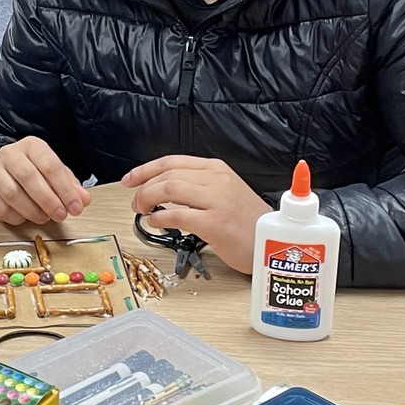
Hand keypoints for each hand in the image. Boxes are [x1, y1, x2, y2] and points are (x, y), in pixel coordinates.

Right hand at [0, 136, 90, 224]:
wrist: (5, 170)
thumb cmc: (35, 172)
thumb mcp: (56, 174)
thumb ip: (71, 186)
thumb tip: (83, 200)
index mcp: (31, 145)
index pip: (51, 166)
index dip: (65, 190)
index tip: (75, 207)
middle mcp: (9, 154)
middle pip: (29, 177)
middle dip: (48, 200)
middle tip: (60, 216)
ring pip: (12, 194)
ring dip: (32, 211)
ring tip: (44, 217)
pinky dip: (15, 217)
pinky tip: (24, 217)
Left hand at [123, 155, 270, 274]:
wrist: (273, 242)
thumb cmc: (248, 222)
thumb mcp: (226, 191)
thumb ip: (198, 186)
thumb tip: (162, 189)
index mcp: (217, 169)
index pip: (171, 161)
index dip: (145, 169)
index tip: (130, 179)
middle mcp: (216, 180)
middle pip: (167, 175)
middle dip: (143, 187)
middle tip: (135, 201)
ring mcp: (217, 200)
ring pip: (168, 189)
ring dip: (147, 199)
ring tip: (141, 210)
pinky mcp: (215, 222)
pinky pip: (177, 215)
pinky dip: (159, 218)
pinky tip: (155, 222)